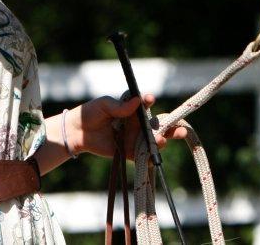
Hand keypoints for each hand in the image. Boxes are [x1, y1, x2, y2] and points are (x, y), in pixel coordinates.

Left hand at [69, 93, 187, 157]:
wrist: (77, 132)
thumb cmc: (90, 113)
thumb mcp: (104, 105)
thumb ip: (120, 105)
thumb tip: (138, 101)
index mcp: (133, 109)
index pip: (146, 105)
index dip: (149, 102)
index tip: (149, 100)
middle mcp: (137, 124)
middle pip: (159, 125)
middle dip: (172, 127)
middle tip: (181, 129)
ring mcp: (135, 138)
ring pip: (153, 141)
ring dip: (161, 141)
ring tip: (162, 141)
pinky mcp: (129, 152)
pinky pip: (142, 157)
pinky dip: (149, 159)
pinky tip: (154, 158)